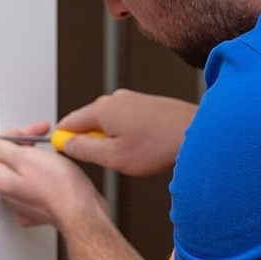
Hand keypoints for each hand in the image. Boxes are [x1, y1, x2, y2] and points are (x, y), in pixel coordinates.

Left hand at [0, 121, 105, 228]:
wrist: (82, 212)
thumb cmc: (61, 188)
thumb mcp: (27, 158)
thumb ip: (3, 150)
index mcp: (3, 181)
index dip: (7, 137)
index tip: (23, 133)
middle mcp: (10, 195)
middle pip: (6, 162)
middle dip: (21, 144)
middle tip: (39, 135)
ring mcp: (25, 203)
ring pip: (21, 173)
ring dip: (33, 158)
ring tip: (49, 152)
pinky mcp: (40, 208)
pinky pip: (34, 186)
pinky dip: (42, 175)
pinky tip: (53, 170)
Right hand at [56, 89, 196, 176]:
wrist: (196, 132)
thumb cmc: (160, 145)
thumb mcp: (114, 157)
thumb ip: (84, 150)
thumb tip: (67, 145)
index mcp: (101, 109)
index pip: (68, 122)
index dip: (64, 141)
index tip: (68, 155)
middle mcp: (114, 99)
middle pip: (87, 122)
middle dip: (92, 142)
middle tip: (109, 161)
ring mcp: (131, 99)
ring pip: (107, 123)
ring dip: (112, 140)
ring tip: (132, 155)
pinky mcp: (144, 103)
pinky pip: (124, 120)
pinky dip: (127, 134)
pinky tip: (143, 147)